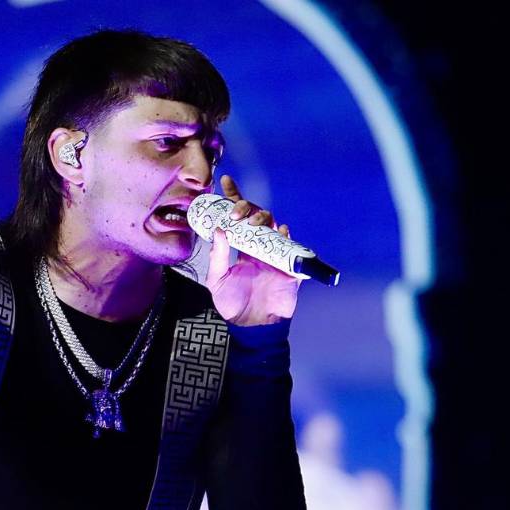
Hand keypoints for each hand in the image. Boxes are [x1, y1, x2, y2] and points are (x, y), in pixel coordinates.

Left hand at [204, 175, 301, 325]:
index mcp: (242, 248)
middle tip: (236, 213)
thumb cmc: (233, 305)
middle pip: (258, 217)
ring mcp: (275, 255)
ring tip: (254, 222)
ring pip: (274, 227)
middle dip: (248, 208)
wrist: (252, 327)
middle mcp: (259, 247)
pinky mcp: (288, 268)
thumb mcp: (217, 280)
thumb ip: (218, 256)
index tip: (225, 181)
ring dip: (265, 219)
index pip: (238, 218)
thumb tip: (218, 230)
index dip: (234, 198)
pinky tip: (280, 231)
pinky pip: (292, 248)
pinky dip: (287, 237)